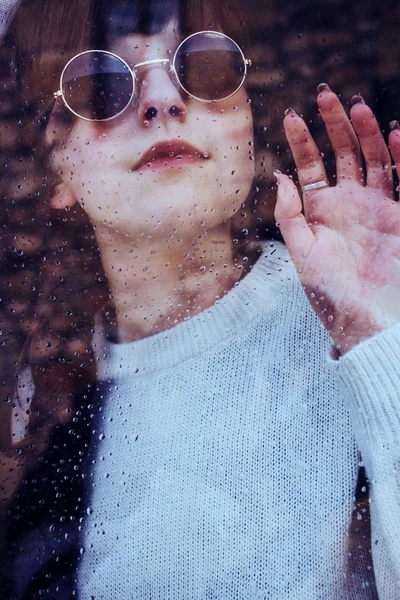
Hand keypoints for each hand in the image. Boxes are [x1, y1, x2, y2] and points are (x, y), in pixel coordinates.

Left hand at [274, 85, 399, 353]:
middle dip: (335, 125)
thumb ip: (290, 214)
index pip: (310, 166)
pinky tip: (393, 133)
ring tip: (356, 107)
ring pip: (374, 159)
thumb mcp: (302, 252)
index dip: (301, 141)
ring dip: (366, 133)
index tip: (292, 116)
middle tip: (326, 94)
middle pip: (343, 154)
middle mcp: (350, 202)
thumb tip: (278, 175)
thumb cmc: (330, 289)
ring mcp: (378, 205)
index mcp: (322, 210)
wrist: (367, 316)